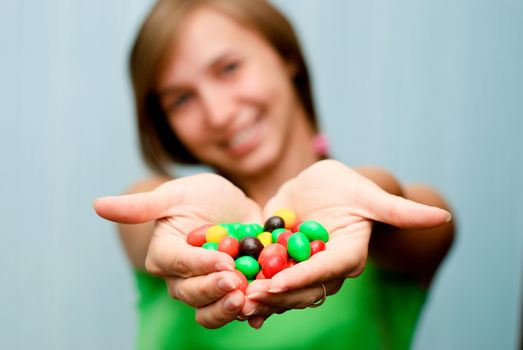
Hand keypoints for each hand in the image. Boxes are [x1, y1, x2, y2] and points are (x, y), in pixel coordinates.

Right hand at [94, 173, 262, 327]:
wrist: (232, 207)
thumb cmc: (200, 196)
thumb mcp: (175, 195)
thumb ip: (141, 206)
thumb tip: (96, 205)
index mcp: (165, 255)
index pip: (178, 264)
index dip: (199, 265)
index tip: (223, 261)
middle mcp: (182, 278)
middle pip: (192, 293)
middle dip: (215, 290)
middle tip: (237, 282)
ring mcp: (207, 288)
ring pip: (211, 310)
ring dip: (229, 309)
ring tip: (250, 300)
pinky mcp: (231, 292)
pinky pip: (237, 311)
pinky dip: (250, 315)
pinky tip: (261, 314)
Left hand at [241, 160, 450, 327]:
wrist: (320, 186)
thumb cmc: (348, 186)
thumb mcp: (368, 193)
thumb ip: (399, 210)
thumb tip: (442, 215)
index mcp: (348, 254)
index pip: (328, 270)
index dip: (304, 277)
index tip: (278, 282)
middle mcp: (326, 267)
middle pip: (304, 289)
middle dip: (277, 295)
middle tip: (249, 297)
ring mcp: (302, 267)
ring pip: (285, 291)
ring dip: (262, 298)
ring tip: (235, 300)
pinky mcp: (282, 262)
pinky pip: (268, 281)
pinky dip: (253, 291)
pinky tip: (235, 300)